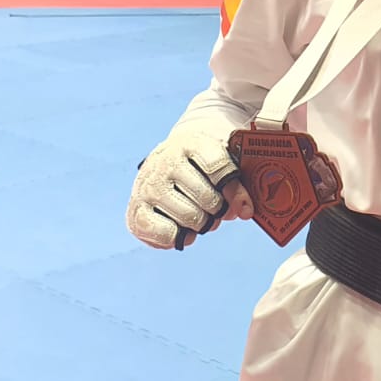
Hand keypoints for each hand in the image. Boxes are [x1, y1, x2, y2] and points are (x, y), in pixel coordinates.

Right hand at [127, 118, 253, 249]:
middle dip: (218, 210)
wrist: (166, 163)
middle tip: (216, 208)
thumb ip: (237, 185)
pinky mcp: (136, 210)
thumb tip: (244, 212)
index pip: (219, 167)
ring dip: (202, 224)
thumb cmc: (201, 167)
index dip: (235, 190)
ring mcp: (148, 186)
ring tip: (200, 216)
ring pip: (190, 217)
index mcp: (191, 143)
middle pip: (207, 198)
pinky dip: (181, 237)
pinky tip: (182, 227)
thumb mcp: (222, 164)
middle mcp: (166, 162)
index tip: (243, 202)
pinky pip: (167, 234)